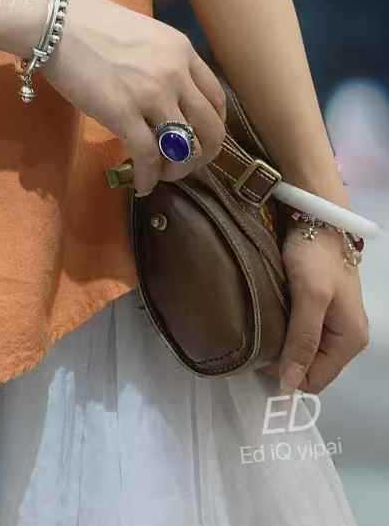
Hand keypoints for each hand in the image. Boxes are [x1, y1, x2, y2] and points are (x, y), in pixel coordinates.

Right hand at [38, 0, 226, 195]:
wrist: (55, 21)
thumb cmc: (90, 23)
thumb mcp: (143, 35)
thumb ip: (162, 62)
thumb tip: (165, 94)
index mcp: (182, 51)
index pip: (217, 98)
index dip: (213, 126)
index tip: (200, 139)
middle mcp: (175, 73)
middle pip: (210, 129)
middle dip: (201, 155)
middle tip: (184, 164)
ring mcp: (151, 94)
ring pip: (185, 149)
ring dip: (177, 170)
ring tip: (161, 174)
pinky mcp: (122, 113)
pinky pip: (148, 157)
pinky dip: (148, 178)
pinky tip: (141, 184)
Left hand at [259, 219, 369, 393]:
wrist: (316, 216)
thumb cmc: (316, 256)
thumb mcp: (310, 297)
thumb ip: (302, 340)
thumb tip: (289, 386)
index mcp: (350, 341)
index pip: (316, 381)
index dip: (287, 375)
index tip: (258, 358)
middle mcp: (343, 337)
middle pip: (308, 366)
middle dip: (282, 360)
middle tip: (253, 344)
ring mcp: (330, 321)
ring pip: (300, 348)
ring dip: (279, 344)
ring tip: (255, 331)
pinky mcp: (316, 306)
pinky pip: (296, 330)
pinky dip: (279, 328)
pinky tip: (262, 319)